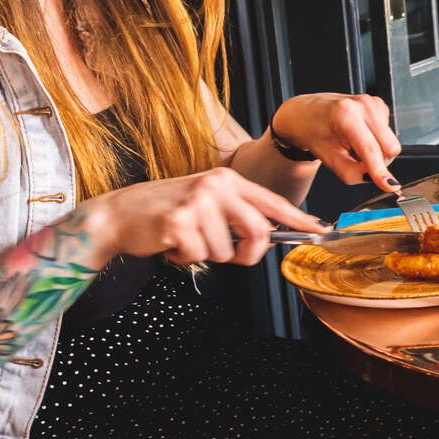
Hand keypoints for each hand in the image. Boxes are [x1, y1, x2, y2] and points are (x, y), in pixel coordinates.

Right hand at [87, 169, 327, 266]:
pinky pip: (199, 256)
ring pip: (226, 251)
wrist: (119, 213)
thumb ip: (235, 215)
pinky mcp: (179, 222)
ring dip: (207, 255)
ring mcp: (198, 202)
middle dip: (247, 253)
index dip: (298, 219)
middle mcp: (216, 185)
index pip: (272, 202)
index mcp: (227, 180)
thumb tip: (266, 238)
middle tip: (230, 255)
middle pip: (257, 231)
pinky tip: (171, 243)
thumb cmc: (165, 212)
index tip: (319, 230)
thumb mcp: (206, 203)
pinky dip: (185, 258)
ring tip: (186, 239)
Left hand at [270, 93, 402, 189]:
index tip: (389, 186)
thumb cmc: (312, 131)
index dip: (380, 171)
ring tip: (354, 147)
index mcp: (346, 114)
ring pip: (391, 142)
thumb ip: (350, 172)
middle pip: (389, 146)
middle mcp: (363, 105)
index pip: (371, 149)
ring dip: (377, 152)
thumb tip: (371, 178)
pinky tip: (360, 137)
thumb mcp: (327, 157)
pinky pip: (389, 134)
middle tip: (358, 162)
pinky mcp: (379, 106)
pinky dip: (377, 142)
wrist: (306, 112)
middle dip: (379, 162)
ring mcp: (373, 103)